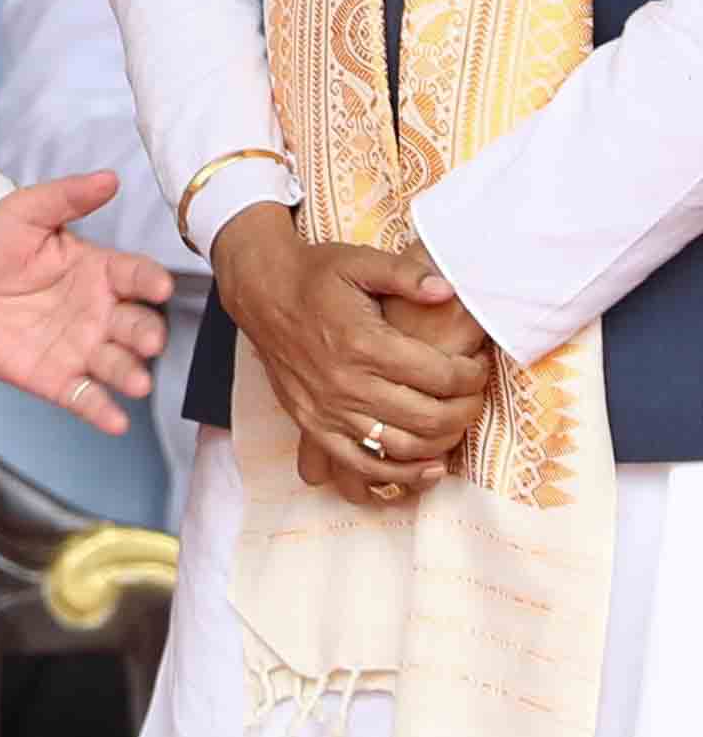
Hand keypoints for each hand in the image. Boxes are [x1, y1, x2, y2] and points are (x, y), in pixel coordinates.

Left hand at [0, 171, 174, 434]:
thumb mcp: (25, 211)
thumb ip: (66, 196)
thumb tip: (108, 177)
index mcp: (98, 270)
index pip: (135, 275)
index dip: (149, 281)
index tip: (159, 286)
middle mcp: (98, 312)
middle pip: (136, 325)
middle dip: (147, 334)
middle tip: (149, 340)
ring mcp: (80, 347)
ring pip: (117, 364)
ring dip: (130, 374)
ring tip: (137, 382)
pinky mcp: (56, 378)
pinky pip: (84, 397)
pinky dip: (101, 411)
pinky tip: (114, 420)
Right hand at [212, 205, 488, 497]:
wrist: (261, 292)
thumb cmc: (314, 276)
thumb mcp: (359, 261)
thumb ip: (407, 274)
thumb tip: (449, 291)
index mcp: (362, 342)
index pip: (441, 375)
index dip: (472, 375)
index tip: (477, 365)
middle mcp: (346, 382)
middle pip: (429, 416)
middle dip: (465, 409)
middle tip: (473, 395)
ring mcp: (327, 409)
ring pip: (402, 446)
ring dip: (441, 442)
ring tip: (455, 422)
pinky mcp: (312, 424)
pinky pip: (361, 464)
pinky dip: (398, 475)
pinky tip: (427, 467)